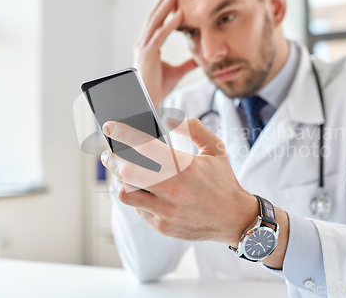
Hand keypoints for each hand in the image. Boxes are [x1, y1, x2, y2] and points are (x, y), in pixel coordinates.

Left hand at [101, 118, 258, 244]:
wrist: (235, 219)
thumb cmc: (224, 182)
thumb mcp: (216, 148)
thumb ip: (193, 128)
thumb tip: (169, 118)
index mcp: (185, 167)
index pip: (145, 146)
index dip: (123, 134)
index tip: (110, 126)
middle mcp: (173, 190)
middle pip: (127, 172)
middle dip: (113, 160)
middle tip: (110, 153)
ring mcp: (166, 211)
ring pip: (126, 194)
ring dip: (121, 181)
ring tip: (123, 172)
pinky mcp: (163, 226)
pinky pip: (139, 209)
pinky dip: (137, 197)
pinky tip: (142, 190)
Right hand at [133, 0, 197, 105]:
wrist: (147, 102)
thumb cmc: (157, 88)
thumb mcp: (176, 73)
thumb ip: (187, 64)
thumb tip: (199, 59)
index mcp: (148, 45)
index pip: (156, 22)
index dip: (164, 8)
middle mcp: (143, 43)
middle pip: (154, 16)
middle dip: (163, 0)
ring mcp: (144, 47)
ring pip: (155, 21)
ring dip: (166, 5)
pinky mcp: (148, 54)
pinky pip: (160, 35)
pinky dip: (170, 24)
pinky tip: (180, 14)